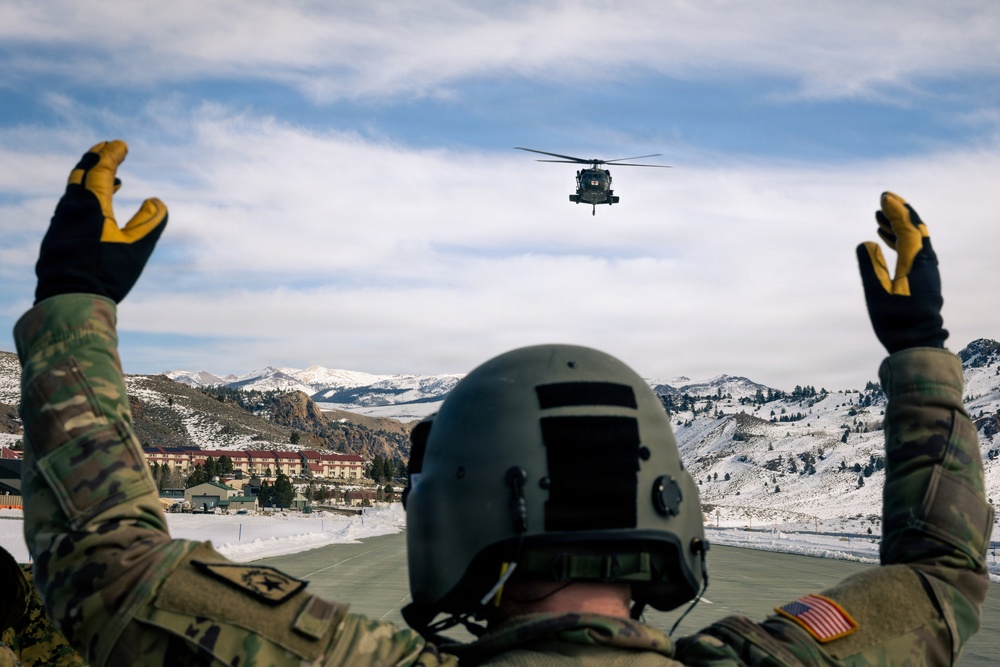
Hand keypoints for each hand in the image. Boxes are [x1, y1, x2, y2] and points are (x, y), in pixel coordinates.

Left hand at [34, 140, 166, 303]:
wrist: (69, 297)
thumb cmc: (106, 273)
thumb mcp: (136, 248)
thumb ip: (150, 222)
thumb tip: (156, 200)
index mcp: (90, 206)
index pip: (100, 171)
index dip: (112, 155)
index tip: (122, 144)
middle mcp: (70, 209)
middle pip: (80, 174)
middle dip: (95, 158)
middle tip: (107, 147)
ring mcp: (61, 222)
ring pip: (74, 190)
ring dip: (91, 178)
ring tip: (111, 179)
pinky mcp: (57, 236)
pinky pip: (70, 205)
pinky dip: (85, 197)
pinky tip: (97, 208)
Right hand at [856, 192, 946, 353]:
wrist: (918, 342)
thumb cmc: (896, 321)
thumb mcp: (877, 294)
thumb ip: (870, 266)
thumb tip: (866, 243)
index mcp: (916, 262)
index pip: (908, 227)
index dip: (896, 210)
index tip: (884, 197)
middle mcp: (925, 262)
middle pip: (915, 229)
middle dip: (899, 213)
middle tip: (883, 201)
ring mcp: (926, 270)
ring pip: (914, 240)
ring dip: (898, 227)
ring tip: (879, 219)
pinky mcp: (923, 278)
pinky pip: (913, 251)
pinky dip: (900, 241)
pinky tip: (885, 242)